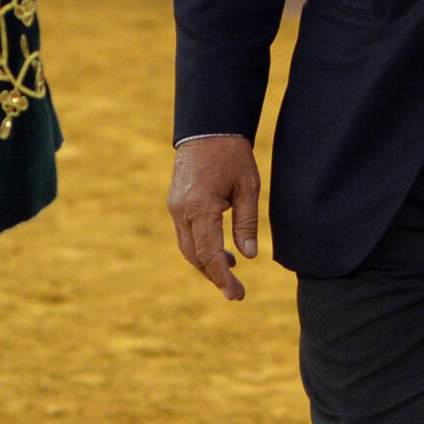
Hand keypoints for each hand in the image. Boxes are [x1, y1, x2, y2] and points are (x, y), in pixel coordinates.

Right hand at [167, 133, 259, 300]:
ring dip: (206, 263)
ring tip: (231, 272)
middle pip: (195, 256)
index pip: (210, 254)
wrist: (208, 127)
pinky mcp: (175, 203)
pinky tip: (220, 250)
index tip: (236, 295)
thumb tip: (248, 256)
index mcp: (201, 208)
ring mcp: (175, 207)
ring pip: (187, 247)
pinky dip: (200, 247)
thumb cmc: (232, 155)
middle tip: (235, 293)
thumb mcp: (248, 187)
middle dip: (214, 276)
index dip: (222, 278)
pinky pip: (185, 234)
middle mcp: (182, 211)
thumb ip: (247, 223)